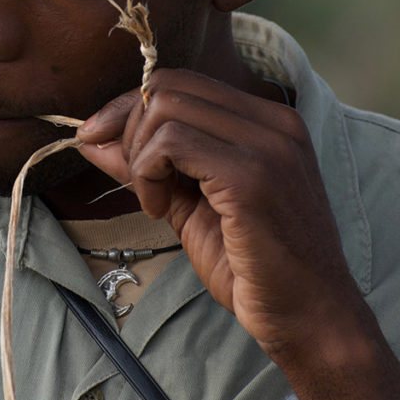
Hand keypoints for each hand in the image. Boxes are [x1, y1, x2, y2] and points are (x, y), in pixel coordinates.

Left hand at [77, 68, 362, 358]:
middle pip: (167, 86)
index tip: (100, 141)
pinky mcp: (251, 176)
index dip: (128, 107)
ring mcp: (267, 145)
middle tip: (137, 182)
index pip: (180, 82)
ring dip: (140, 156)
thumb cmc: (253, 266)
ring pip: (165, 108)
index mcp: (267, 121)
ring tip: (155, 201)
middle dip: (129, 129)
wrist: (308, 318)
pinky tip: (161, 210)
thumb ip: (147, 164)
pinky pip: (171, 144)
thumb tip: (91, 137)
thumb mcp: (188, 203)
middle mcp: (274, 121)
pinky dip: (148, 174)